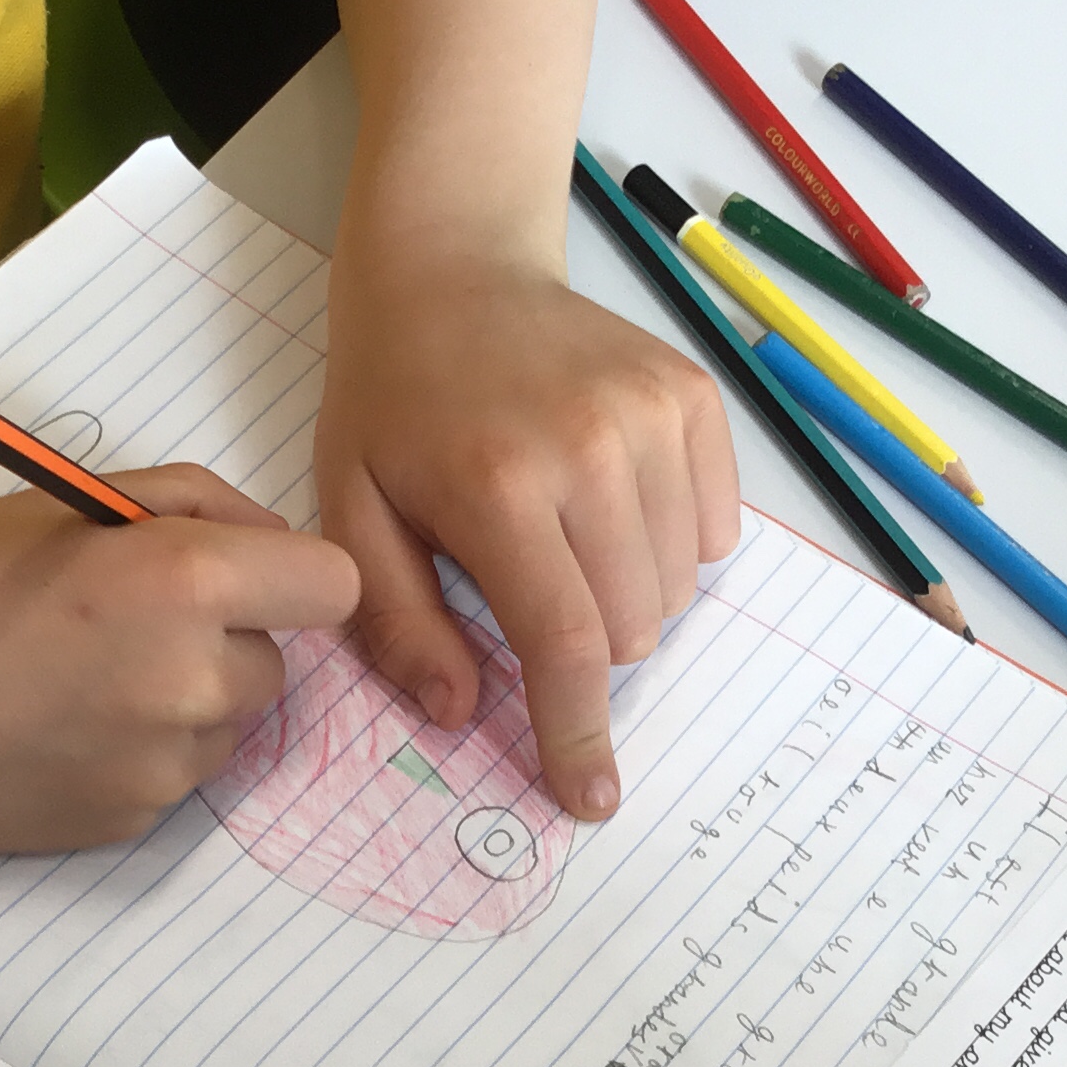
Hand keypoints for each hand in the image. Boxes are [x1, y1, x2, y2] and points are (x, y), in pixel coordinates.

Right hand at [0, 465, 359, 849]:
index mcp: (186, 584)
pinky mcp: (132, 822)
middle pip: (277, 663)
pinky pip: (174, 778)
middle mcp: (192, 683)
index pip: (335, 588)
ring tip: (80, 677)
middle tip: (122, 622)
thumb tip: (269, 542)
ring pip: (228, 726)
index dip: (292, 577)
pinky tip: (55, 728)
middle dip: (224, 639)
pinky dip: (136, 752)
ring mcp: (164, 766)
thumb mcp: (71, 502)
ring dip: (184, 700)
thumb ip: (194, 506)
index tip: (245, 577)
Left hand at [316, 243, 739, 819]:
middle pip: (632, 628)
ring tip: (563, 535)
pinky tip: (608, 502)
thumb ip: (400, 623)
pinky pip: (714, 530)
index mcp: (500, 486)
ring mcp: (653, 416)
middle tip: (528, 586)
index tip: (590, 796)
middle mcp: (592, 449)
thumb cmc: (393, 402)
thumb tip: (463, 712)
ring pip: (677, 588)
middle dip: (585, 645)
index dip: (577, 734)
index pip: (565, 643)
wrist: (452, 269)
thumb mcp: (353, 514)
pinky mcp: (694, 397)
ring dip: (626, 594)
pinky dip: (670, 544)